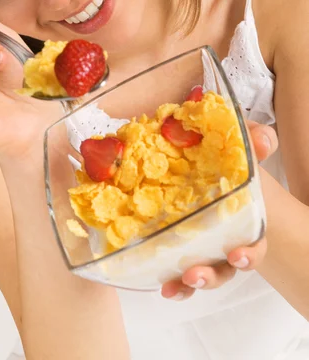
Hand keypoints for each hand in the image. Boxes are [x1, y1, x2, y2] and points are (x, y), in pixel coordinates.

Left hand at [161, 121, 277, 300]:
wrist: (203, 161)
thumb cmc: (226, 160)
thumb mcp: (240, 145)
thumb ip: (255, 139)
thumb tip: (263, 141)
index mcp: (242, 220)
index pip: (253, 245)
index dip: (248, 254)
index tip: (237, 256)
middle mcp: (223, 241)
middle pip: (223, 269)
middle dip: (211, 275)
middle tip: (194, 273)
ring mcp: (199, 247)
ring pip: (199, 274)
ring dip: (188, 283)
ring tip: (174, 286)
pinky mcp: (175, 245)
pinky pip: (174, 269)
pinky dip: (172, 282)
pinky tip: (162, 285)